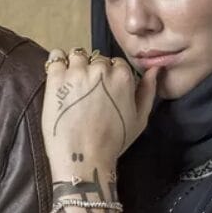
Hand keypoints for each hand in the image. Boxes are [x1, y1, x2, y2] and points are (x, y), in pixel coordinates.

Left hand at [40, 48, 157, 177]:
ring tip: (73, 85)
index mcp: (123, 76)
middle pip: (97, 59)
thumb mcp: (140, 118)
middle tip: (87, 93)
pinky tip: (59, 76)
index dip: (110, 77)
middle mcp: (100, 69)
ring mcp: (77, 72)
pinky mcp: (55, 78)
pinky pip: (56, 57)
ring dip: (75, 65)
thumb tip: (155, 68)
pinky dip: (58, 62)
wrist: (84, 157)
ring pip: (77, 55)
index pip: (117, 63)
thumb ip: (148, 90)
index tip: (103, 92)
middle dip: (93, 71)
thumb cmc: (114, 141)